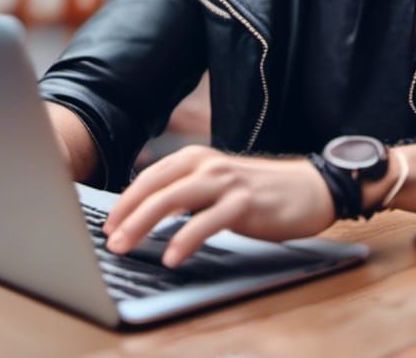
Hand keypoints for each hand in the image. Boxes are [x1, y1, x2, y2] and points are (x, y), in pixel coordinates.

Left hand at [103, 145, 335, 266]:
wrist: (308, 188)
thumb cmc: (259, 190)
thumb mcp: (217, 184)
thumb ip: (187, 191)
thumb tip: (147, 213)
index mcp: (197, 158)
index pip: (150, 177)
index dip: (125, 201)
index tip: (108, 225)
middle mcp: (208, 164)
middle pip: (156, 187)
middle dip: (127, 215)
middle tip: (110, 241)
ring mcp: (226, 182)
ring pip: (174, 199)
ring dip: (144, 224)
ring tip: (127, 246)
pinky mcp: (244, 203)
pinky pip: (207, 221)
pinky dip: (185, 239)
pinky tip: (173, 257)